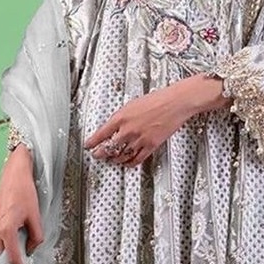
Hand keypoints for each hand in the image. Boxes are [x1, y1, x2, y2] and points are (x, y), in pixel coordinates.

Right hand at [0, 146, 42, 263]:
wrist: (14, 173)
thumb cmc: (25, 192)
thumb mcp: (36, 216)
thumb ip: (36, 236)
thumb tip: (31, 248)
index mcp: (7, 229)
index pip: (13, 257)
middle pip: (2, 254)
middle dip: (11, 262)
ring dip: (7, 250)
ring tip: (20, 249)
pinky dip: (4, 239)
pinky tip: (14, 235)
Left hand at [84, 76, 226, 166]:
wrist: (174, 102)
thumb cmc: (156, 99)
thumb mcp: (132, 104)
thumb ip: (122, 117)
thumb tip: (114, 126)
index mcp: (121, 117)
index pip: (101, 134)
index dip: (92, 142)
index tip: (88, 146)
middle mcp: (128, 130)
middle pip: (109, 148)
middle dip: (101, 153)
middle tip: (97, 155)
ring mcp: (139, 139)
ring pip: (122, 155)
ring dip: (114, 159)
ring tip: (111, 160)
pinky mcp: (151, 145)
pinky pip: (136, 159)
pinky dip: (129, 163)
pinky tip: (126, 163)